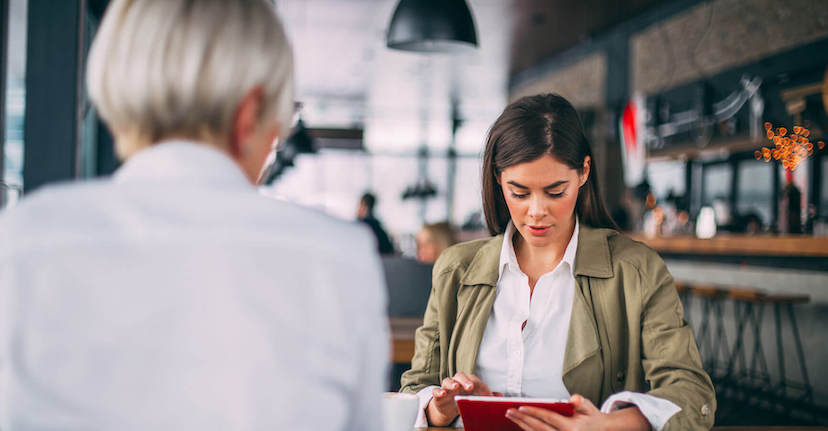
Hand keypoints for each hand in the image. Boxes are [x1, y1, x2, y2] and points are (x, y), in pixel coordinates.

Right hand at [426, 372, 502, 425]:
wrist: (449, 409)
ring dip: (451, 383)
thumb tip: (500, 396)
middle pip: (459, 376)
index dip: (475, 382)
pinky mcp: (438, 396)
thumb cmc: (464, 400)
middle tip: (470, 386)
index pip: (471, 379)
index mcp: (467, 383)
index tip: (479, 388)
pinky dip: (438, 391)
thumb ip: (488, 397)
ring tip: (455, 387)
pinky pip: (436, 391)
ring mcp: (447, 388)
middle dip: (465, 380)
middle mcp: (457, 383)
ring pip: (447, 381)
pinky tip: (442, 393)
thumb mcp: (476, 400)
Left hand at [506, 394, 649, 430]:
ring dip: (522, 425)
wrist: (600, 430)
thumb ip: (581, 402)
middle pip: (539, 428)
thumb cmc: (591, 417)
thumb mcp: (589, 407)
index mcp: (572, 428)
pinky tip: (520, 424)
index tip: (521, 407)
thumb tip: (574, 399)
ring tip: (511, 416)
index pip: (549, 418)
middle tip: (509, 411)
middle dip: (522, 419)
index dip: (534, 412)